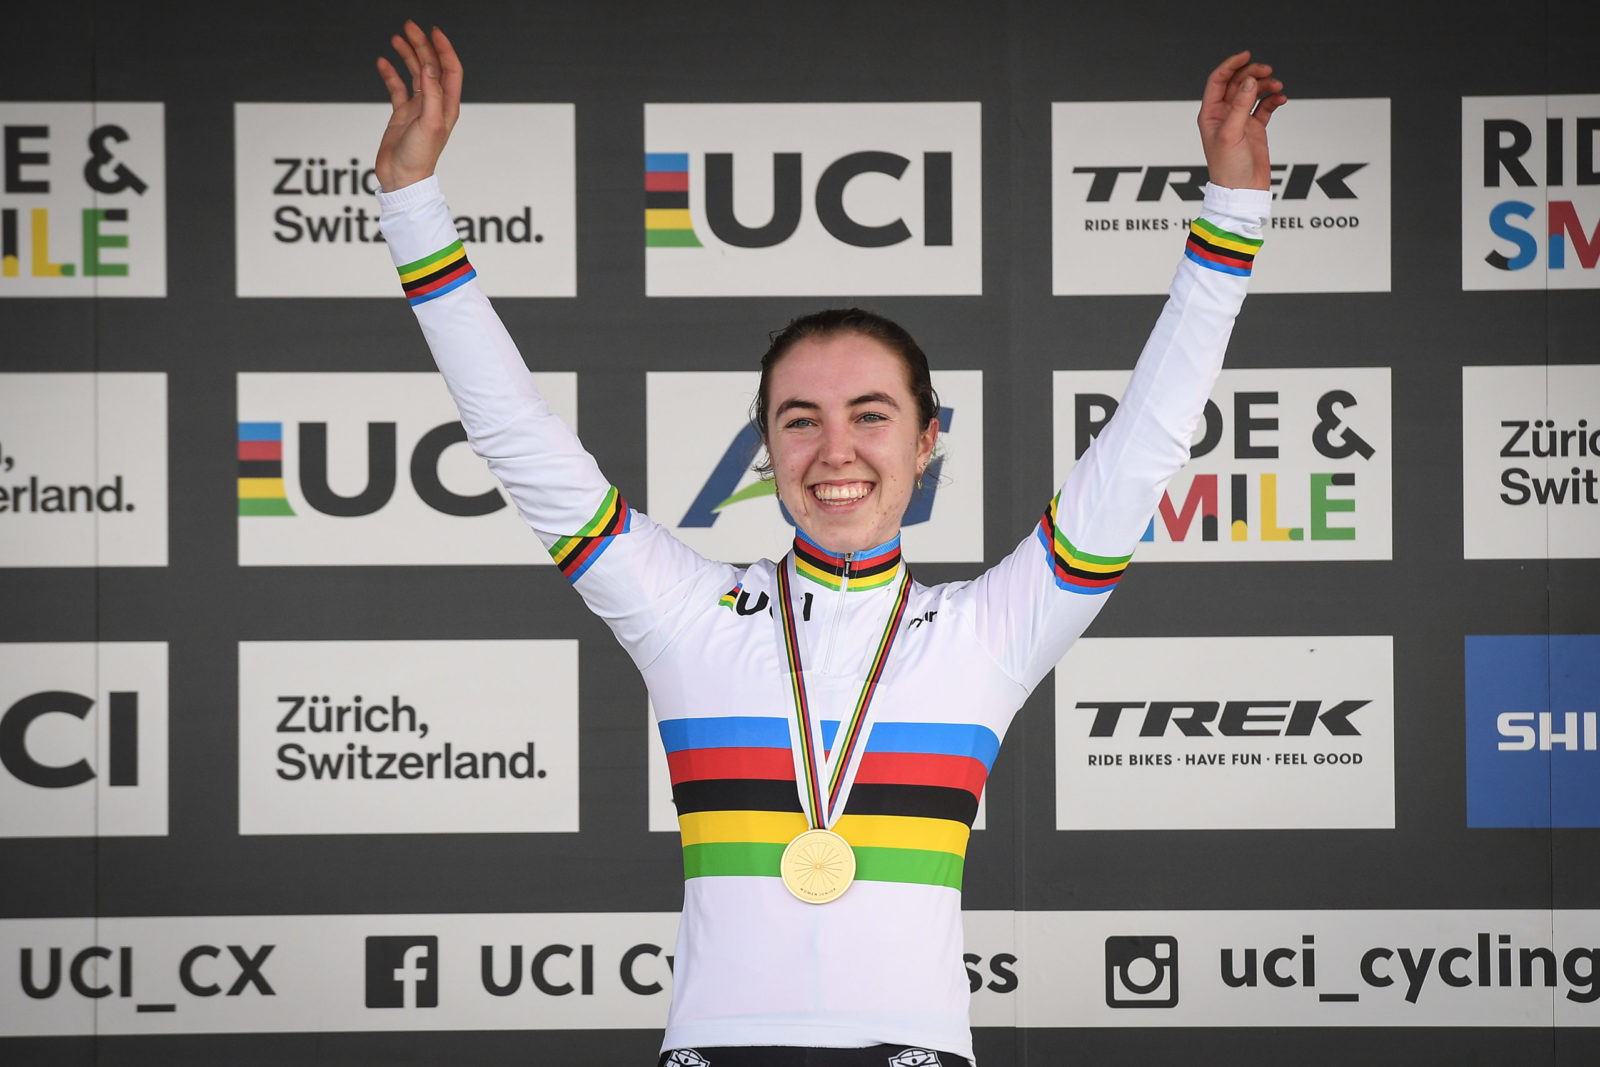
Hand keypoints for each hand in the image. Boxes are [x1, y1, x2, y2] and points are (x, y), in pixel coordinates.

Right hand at [374, 21, 463, 190]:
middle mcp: (435, 104)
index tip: (433, 31)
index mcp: (448, 106)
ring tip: (397, 39)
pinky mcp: (402, 114)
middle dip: (422, 45)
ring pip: (414, 74)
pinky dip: (390, 74)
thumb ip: (432, 95)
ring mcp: (418, 108)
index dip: (444, 49)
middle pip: (431, 67)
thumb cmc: (420, 158)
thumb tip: (429, 68)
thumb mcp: (431, 124)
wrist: (402, 178)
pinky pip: (397, 88)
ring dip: (407, 55)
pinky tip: (382, 62)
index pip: (450, 70)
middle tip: (409, 27)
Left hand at [1197, 51, 1285, 190]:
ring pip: (1253, 93)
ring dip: (1265, 86)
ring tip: (1277, 87)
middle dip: (1253, 73)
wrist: (1243, 192)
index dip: (1231, 65)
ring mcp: (1240, 121)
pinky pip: (1264, 107)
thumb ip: (1239, 106)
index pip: (1218, 81)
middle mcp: (1224, 115)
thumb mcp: (1231, 135)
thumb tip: (1249, 81)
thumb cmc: (1229, 169)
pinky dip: (1273, 100)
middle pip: (1238, 83)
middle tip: (1268, 71)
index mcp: (1211, 115)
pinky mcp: (1255, 129)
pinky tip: (1280, 99)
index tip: (1247, 55)